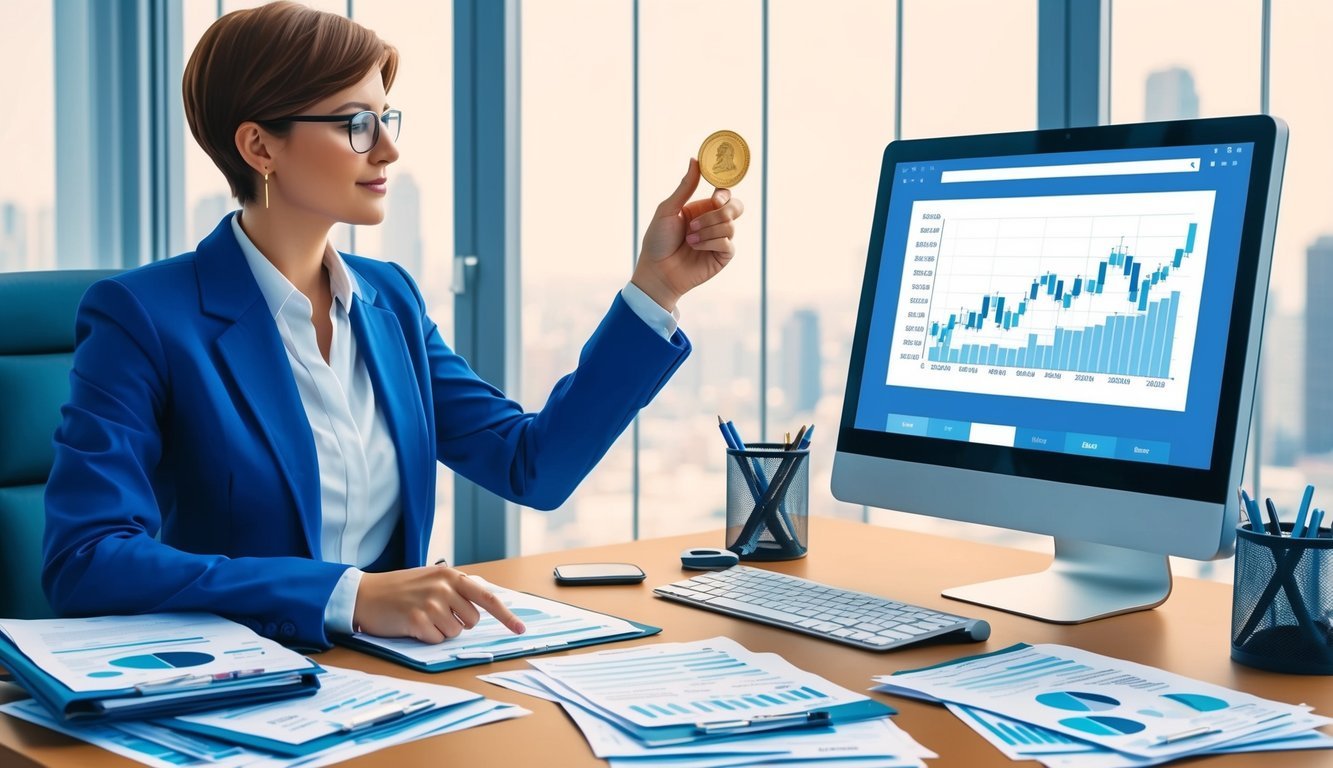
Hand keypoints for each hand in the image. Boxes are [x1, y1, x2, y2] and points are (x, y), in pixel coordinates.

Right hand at [351, 565, 525, 643]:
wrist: (365, 594)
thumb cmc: (400, 589)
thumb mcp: (431, 579)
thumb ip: (457, 589)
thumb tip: (483, 605)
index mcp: (450, 575)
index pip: (487, 597)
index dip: (506, 616)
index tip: (520, 629)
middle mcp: (443, 587)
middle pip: (472, 620)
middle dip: (458, 622)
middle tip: (436, 613)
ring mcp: (430, 603)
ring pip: (455, 632)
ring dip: (441, 630)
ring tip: (422, 617)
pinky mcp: (417, 620)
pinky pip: (437, 640)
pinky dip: (427, 637)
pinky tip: (412, 625)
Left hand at [632, 158, 744, 312]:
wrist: (657, 271)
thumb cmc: (658, 240)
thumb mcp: (668, 209)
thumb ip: (685, 187)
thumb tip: (695, 159)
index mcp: (702, 208)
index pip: (725, 193)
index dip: (724, 193)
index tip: (715, 197)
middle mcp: (714, 222)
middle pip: (736, 207)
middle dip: (722, 211)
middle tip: (701, 219)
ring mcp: (719, 239)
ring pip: (730, 225)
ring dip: (708, 229)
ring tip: (689, 239)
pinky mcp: (722, 256)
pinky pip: (728, 243)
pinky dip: (710, 242)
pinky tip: (695, 247)